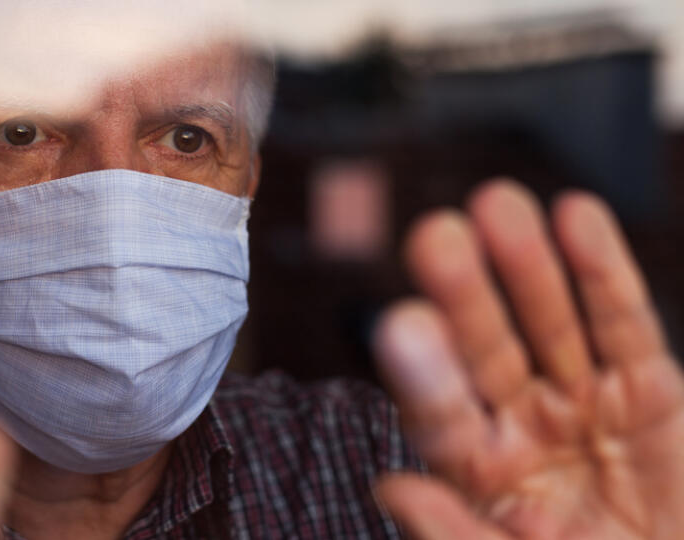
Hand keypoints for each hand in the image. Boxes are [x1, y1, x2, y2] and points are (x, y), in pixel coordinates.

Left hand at [374, 180, 683, 538]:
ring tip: (499, 205)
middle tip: (436, 235)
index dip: (422, 369)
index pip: (440, 409)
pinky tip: (576, 217)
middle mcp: (519, 420)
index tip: (401, 323)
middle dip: (464, 292)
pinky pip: (623, 326)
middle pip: (486, 348)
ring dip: (527, 265)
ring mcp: (581, 400)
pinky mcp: (646, 392)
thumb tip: (390, 488)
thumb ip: (454, 534)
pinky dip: (602, 273)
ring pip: (549, 323)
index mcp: (475, 465)